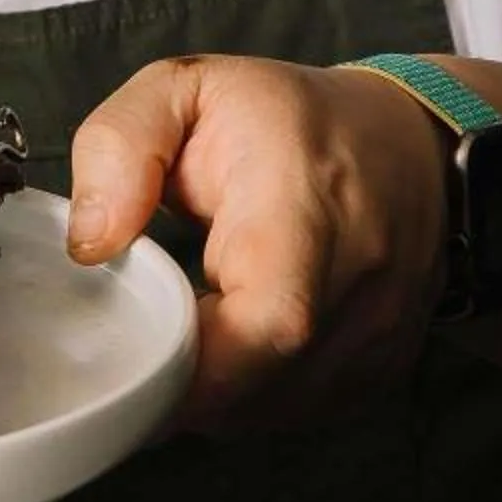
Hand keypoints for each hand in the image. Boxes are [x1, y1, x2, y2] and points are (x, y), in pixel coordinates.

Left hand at [65, 55, 449, 429]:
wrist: (410, 142)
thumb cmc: (290, 119)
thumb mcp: (185, 88)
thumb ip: (120, 146)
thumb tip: (91, 241)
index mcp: (303, 209)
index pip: (270, 322)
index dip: (190, 366)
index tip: (128, 355)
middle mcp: (359, 284)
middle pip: (261, 388)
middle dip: (177, 387)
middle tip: (129, 346)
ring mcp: (380, 338)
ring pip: (272, 413)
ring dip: (209, 395)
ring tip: (175, 338)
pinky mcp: (381, 372)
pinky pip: (297, 414)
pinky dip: (247, 400)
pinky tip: (222, 354)